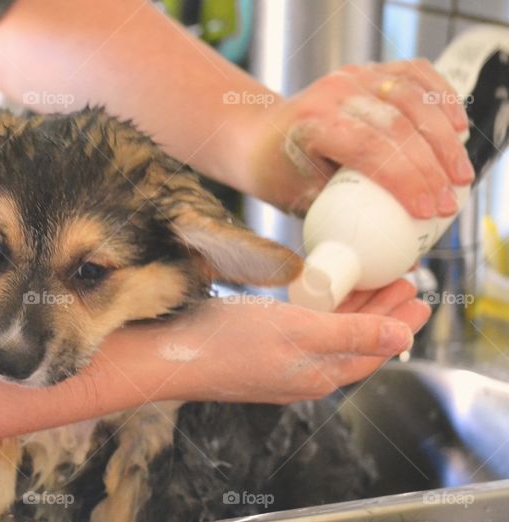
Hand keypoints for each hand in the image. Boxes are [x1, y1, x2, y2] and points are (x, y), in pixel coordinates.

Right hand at [153, 279, 429, 403]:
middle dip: (382, 314)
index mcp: (318, 374)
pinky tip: (315, 297)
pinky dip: (321, 312)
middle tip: (404, 285)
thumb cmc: (227, 343)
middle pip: (355, 343)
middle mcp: (302, 375)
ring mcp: (278, 366)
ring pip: (329, 336)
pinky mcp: (256, 353)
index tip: (421, 299)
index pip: (374, 351)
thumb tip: (402, 338)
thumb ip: (352, 333)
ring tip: (370, 284)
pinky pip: (304, 332)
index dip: (399, 325)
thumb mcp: (298, 330)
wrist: (166, 356)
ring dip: (353, 310)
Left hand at [245, 60, 472, 217]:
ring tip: (459, 175)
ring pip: (412, 98)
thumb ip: (341, 220)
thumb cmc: (277, 176)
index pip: (369, 148)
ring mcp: (351, 77)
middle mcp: (333, 93)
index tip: (426, 211)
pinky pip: (413, 76)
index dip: (404, 179)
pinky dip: (440, 98)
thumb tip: (390, 254)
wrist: (257, 137)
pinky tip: (456, 127)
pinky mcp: (367, 71)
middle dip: (432, 167)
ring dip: (443, 138)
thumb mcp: (300, 203)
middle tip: (448, 203)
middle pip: (398, 125)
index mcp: (312, 125)